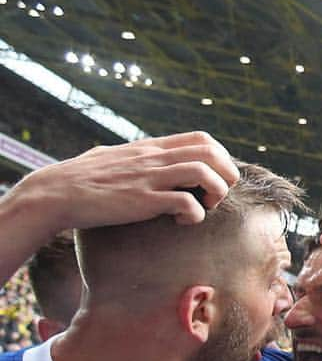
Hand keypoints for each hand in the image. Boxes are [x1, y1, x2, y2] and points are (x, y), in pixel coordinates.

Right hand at [9, 131, 238, 228]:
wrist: (55, 193)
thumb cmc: (83, 178)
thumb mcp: (116, 157)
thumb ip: (139, 157)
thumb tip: (152, 157)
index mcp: (151, 148)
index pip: (202, 138)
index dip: (221, 158)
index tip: (216, 178)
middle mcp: (154, 158)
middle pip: (212, 152)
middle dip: (227, 174)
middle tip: (217, 195)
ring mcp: (149, 178)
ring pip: (204, 173)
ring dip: (216, 193)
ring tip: (205, 207)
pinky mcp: (143, 201)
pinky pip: (186, 203)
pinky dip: (194, 215)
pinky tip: (181, 221)